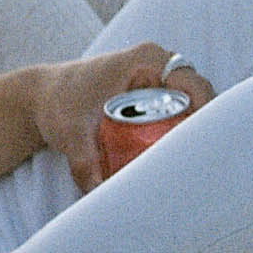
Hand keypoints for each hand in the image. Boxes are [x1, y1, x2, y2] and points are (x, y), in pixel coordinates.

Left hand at [29, 43, 214, 192]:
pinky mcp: (155, 91)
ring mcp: (159, 76)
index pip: (195, 86)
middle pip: (201, 98)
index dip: (209, 116)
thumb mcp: (71, 133)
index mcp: (145, 60)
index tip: (204, 150)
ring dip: (195, 133)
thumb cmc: (58, 104)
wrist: (43, 97)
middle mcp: (158, 63)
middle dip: (205, 131)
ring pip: (194, 106)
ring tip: (192, 167)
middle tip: (200, 167)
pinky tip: (178, 159)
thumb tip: (99, 192)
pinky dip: (183, 132)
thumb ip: (83, 162)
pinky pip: (182, 111)